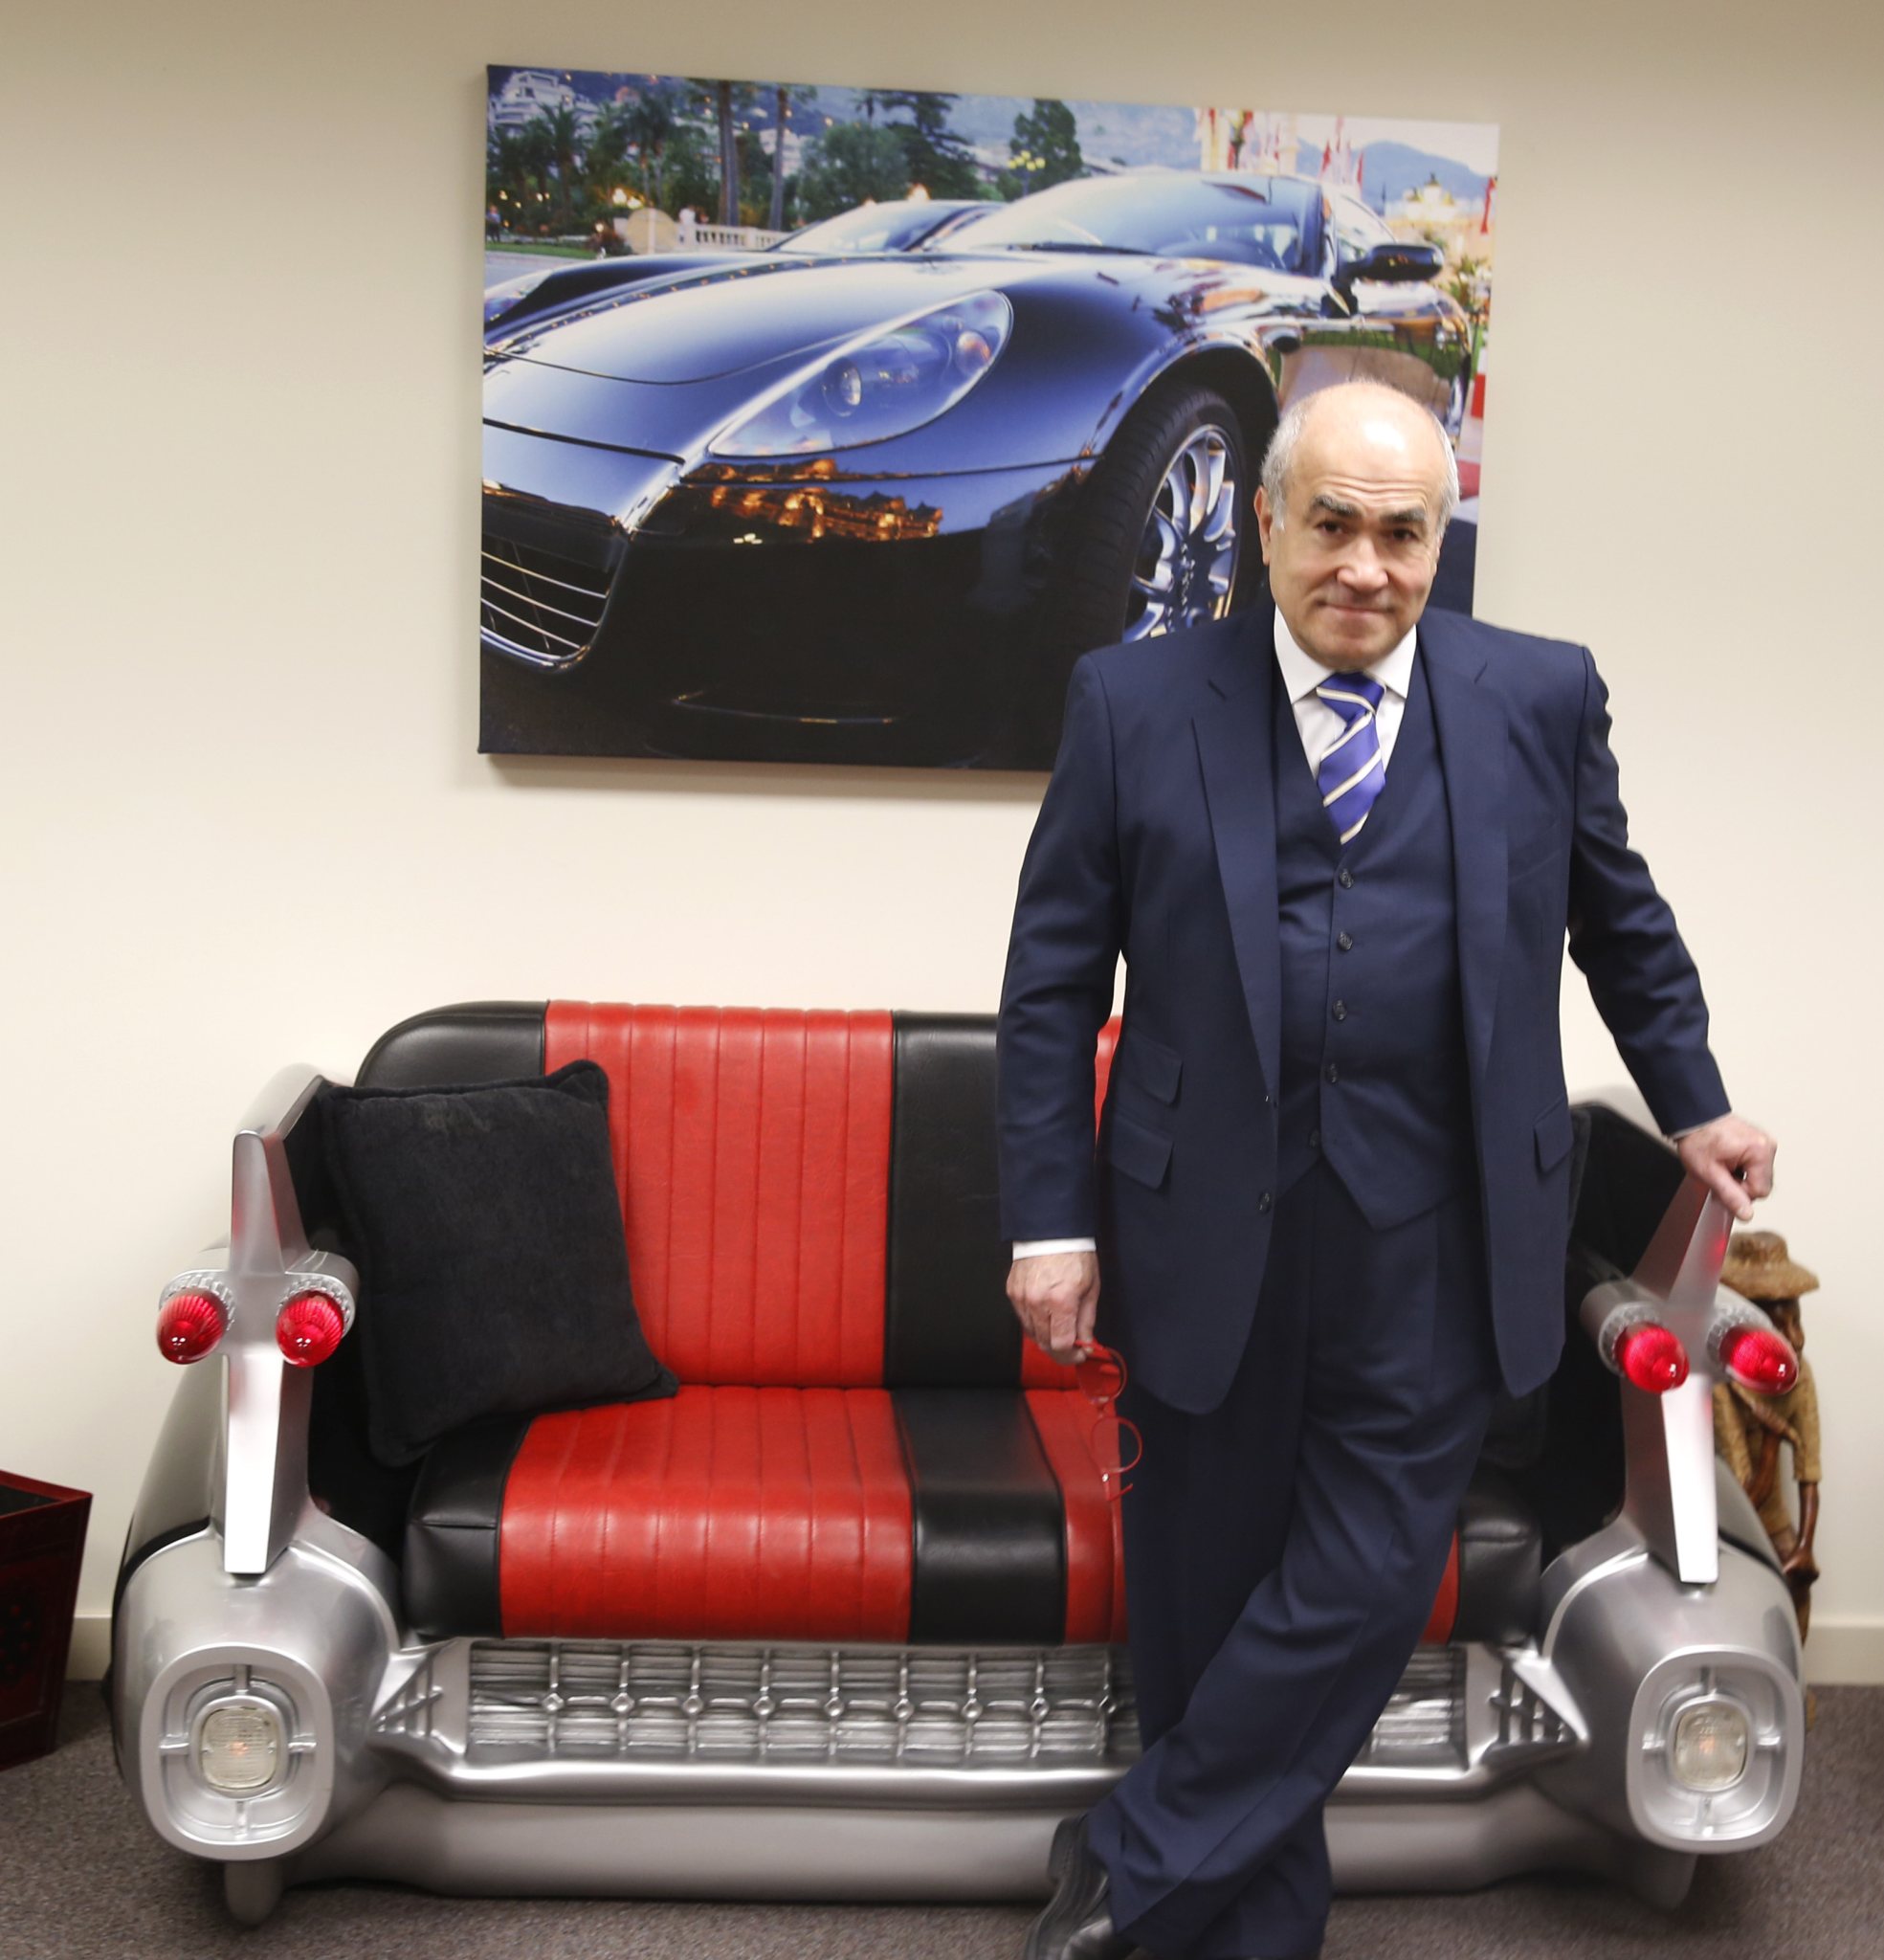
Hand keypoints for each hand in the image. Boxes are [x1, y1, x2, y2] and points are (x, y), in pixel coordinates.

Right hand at [1007, 1250, 1100, 1364]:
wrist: (1051, 1231)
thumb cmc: (1074, 1256)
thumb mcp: (1090, 1288)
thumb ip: (1087, 1320)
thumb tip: (1086, 1344)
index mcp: (1061, 1301)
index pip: (1061, 1344)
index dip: (1073, 1355)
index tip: (1081, 1353)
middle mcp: (1037, 1302)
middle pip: (1045, 1343)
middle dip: (1061, 1351)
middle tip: (1073, 1349)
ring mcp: (1021, 1298)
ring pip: (1032, 1334)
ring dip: (1047, 1338)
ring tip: (1061, 1330)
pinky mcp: (1012, 1293)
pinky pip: (1023, 1319)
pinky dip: (1035, 1324)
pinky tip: (1047, 1317)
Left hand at [1675, 1113, 1775, 1221]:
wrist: (1694, 1118)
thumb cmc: (1698, 1140)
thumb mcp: (1709, 1173)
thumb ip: (1730, 1195)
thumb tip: (1747, 1214)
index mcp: (1760, 1151)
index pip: (1760, 1191)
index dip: (1739, 1193)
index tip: (1723, 1182)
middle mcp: (1768, 1146)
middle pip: (1762, 1184)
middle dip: (1741, 1185)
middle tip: (1721, 1173)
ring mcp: (1766, 1143)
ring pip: (1759, 1177)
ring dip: (1742, 1177)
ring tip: (1723, 1164)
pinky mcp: (1760, 1143)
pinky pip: (1757, 1166)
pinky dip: (1743, 1168)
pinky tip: (1729, 1160)